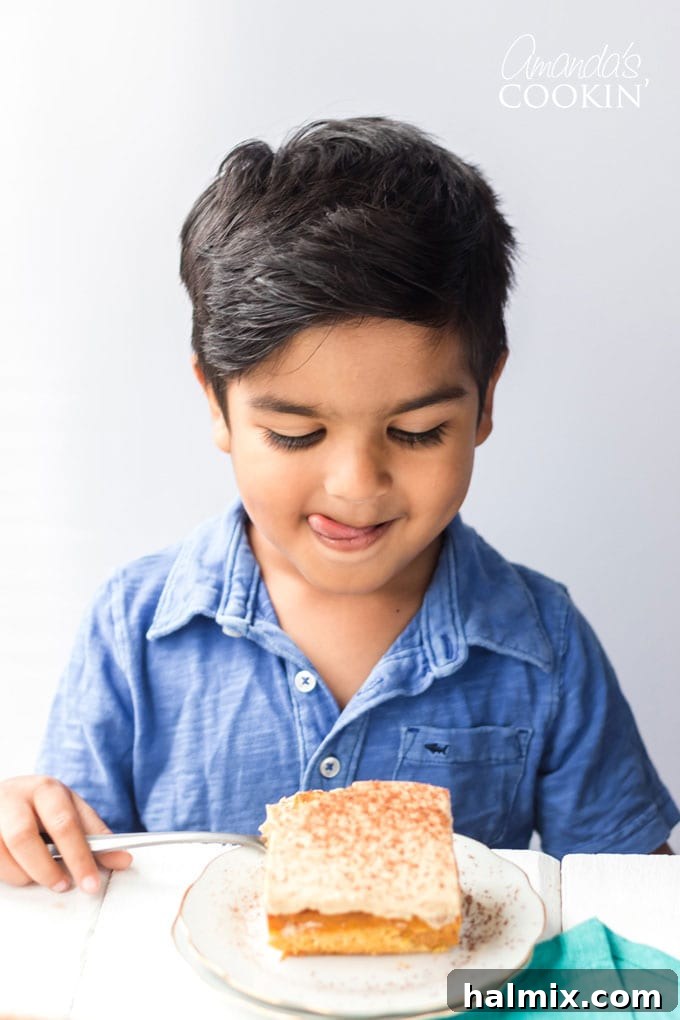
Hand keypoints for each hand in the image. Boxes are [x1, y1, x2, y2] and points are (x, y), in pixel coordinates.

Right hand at [0, 775, 132, 892]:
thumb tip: (123, 860)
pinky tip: (18, 870)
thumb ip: (94, 836)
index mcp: (46, 789)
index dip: (80, 857)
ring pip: (3, 852)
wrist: (2, 795)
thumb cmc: (40, 806)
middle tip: (63, 886)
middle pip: (24, 837)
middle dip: (46, 869)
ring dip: (24, 874)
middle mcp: (16, 797)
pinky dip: (7, 873)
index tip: (91, 884)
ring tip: (39, 876)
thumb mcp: (70, 811)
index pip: (65, 824)